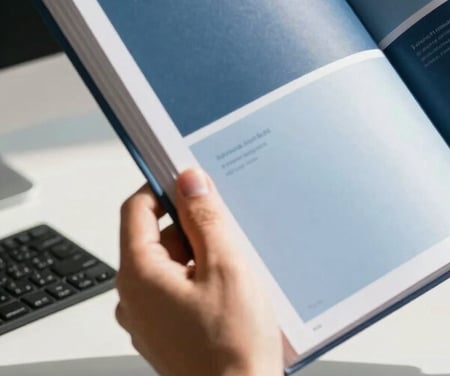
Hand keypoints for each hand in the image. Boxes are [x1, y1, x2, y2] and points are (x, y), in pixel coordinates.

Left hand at [116, 169, 282, 375]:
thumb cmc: (231, 347)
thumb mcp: (226, 266)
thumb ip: (205, 218)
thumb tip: (189, 181)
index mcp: (139, 276)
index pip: (137, 209)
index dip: (164, 187)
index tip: (192, 180)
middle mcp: (135, 298)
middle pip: (158, 237)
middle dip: (195, 228)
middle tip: (231, 234)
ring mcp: (150, 319)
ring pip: (174, 264)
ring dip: (204, 257)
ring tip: (238, 273)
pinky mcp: (168, 333)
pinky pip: (180, 290)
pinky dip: (205, 282)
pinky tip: (234, 294)